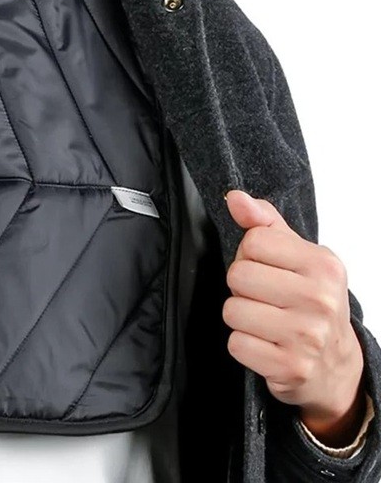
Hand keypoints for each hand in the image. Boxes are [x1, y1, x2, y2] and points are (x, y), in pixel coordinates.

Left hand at [222, 190, 365, 442]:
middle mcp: (320, 299)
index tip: (268, 269)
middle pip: (238, 275)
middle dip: (242, 287)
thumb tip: (235, 198)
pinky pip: (236, 344)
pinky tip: (265, 344)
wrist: (335, 365)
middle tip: (265, 298)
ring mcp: (307, 336)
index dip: (250, 254)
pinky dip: (244, 345)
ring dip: (240, 317)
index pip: (253, 241)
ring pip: (232, 311)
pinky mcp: (291, 368)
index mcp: (323, 265)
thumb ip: (264, 222)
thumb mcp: (296, 255)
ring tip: (265, 321)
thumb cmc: (309, 300)